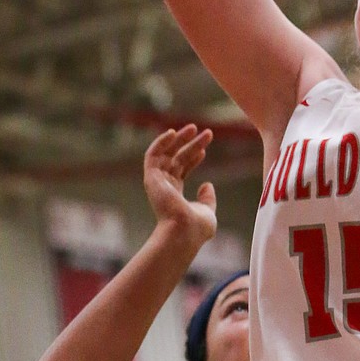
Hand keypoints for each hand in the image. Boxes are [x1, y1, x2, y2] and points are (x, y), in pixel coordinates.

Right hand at [143, 126, 215, 247]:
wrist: (184, 233)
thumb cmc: (196, 229)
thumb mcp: (207, 211)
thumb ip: (207, 199)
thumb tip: (208, 184)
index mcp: (174, 195)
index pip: (181, 170)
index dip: (193, 158)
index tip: (204, 149)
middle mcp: (164, 187)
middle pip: (176, 159)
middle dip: (191, 144)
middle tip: (207, 133)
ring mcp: (157, 182)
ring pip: (166, 154)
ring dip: (179, 139)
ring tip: (195, 128)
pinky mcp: (151, 178)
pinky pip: (152, 155)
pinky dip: (160, 142)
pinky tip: (173, 132)